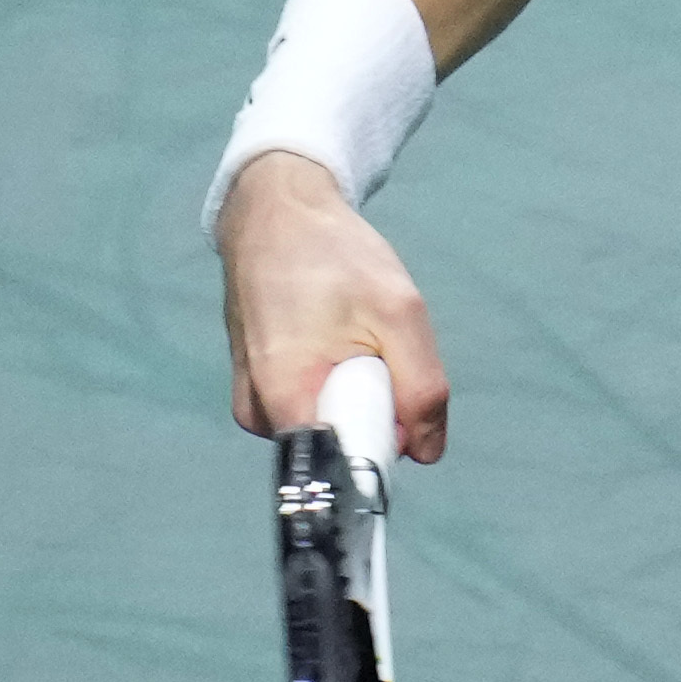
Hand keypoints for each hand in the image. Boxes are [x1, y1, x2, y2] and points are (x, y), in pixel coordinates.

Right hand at [219, 151, 451, 459]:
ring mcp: (252, 400)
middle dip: (373, 410)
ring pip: (328, 425)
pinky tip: (332, 336)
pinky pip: (313, 405)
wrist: (276, 212)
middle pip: (338, 447)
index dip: (383, 444)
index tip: (396, 400)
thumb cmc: (333, 254)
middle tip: (373, 347)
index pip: (340, 468)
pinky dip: (335, 380)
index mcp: (281, 399)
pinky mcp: (257, 387)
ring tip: (350, 334)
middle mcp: (256, 412)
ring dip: (355, 391)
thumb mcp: (398, 311)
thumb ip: (422, 387)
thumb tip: (428, 450)